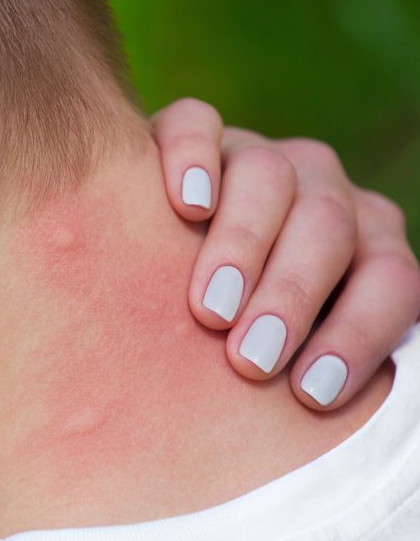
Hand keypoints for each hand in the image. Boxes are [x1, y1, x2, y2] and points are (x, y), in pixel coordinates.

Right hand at [151, 98, 419, 410]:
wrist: (150, 263)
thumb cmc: (222, 330)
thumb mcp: (275, 350)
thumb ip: (300, 364)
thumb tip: (309, 415)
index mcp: (359, 242)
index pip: (390, 277)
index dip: (359, 334)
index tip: (309, 393)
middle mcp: (317, 191)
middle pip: (329, 224)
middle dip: (293, 295)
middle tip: (250, 358)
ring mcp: (253, 155)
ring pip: (269, 175)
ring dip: (245, 243)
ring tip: (209, 308)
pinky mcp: (188, 134)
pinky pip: (195, 125)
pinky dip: (193, 158)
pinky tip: (185, 204)